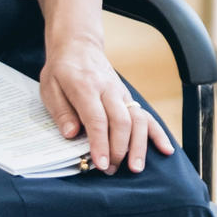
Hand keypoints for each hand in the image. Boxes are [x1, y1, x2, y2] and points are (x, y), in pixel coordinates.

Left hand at [35, 36, 155, 172]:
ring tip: (137, 167)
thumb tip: (71, 134)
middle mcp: (108, 90)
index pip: (96, 118)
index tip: (101, 163)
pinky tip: (166, 149)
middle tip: (111, 170)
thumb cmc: (62, 70)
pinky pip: (147, 115)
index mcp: (85, 87)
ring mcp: (122, 94)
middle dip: (119, 149)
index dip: (100, 143)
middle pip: (121, 121)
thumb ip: (61, 111)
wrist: (79, 46)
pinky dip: (158, 133)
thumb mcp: (50, 87)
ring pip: (137, 119)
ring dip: (139, 145)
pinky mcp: (129, 98)